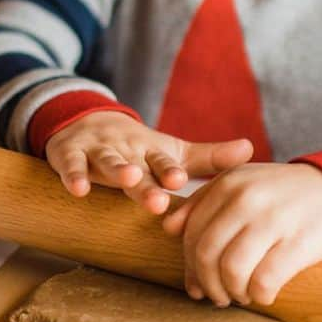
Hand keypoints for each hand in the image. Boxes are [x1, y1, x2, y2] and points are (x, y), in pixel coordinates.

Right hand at [44, 112, 252, 214]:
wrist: (87, 122)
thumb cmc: (138, 148)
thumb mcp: (171, 151)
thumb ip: (208, 157)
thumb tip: (251, 150)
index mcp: (151, 151)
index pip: (164, 163)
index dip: (171, 171)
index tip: (181, 181)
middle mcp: (126, 149)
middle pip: (137, 167)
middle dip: (146, 183)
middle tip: (157, 200)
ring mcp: (98, 150)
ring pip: (107, 162)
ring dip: (115, 171)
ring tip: (126, 179)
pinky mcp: (70, 153)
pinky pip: (70, 165)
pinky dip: (73, 175)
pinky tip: (79, 189)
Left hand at [162, 163, 321, 306]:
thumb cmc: (284, 193)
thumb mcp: (242, 183)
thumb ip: (204, 201)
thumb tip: (169, 229)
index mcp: (228, 183)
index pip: (191, 232)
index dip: (189, 266)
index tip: (197, 285)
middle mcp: (246, 198)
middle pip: (206, 253)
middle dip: (208, 284)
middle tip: (220, 296)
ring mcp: (273, 219)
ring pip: (232, 270)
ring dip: (233, 292)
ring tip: (243, 294)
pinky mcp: (300, 241)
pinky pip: (265, 280)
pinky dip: (260, 295)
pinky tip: (265, 294)